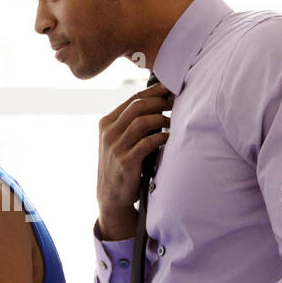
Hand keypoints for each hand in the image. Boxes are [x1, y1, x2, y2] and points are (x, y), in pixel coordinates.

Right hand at [96, 81, 171, 237]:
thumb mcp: (118, 140)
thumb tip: (159, 101)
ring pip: (142, 122)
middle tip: (175, 103)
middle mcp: (108, 133)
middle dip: (160, 102)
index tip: (170, 87)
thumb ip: (131, 122)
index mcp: (106, 123)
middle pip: (138, 106)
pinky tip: (169, 137)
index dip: (154, 91)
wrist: (111, 194)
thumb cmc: (121, 163)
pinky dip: (161, 137)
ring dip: (161, 119)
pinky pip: (147, 143)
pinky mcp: (125, 162)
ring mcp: (115, 148)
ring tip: (172, 121)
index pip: (132, 99)